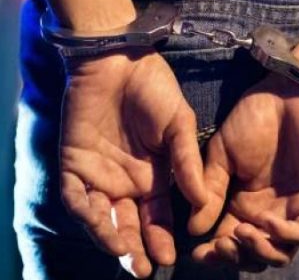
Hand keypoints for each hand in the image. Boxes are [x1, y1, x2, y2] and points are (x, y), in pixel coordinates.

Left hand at [59, 49, 206, 277]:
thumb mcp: (180, 125)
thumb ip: (188, 162)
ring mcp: (99, 173)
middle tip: (144, 268)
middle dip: (136, 248)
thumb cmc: (155, 90)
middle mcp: (127, 181)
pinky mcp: (74, 163)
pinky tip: (99, 221)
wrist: (119, 60)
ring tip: (123, 251)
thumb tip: (203, 201)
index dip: (163, 238)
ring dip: (110, 236)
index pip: (159, 217)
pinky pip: (75, 195)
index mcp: (155, 176)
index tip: (170, 257)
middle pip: (129, 223)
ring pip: (101, 216)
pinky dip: (85, 211)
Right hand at [190, 73, 298, 270]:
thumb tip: (193, 231)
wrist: (290, 93)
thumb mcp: (221, 155)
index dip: (213, 254)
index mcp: (243, 203)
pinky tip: (267, 223)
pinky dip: (284, 237)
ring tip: (241, 234)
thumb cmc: (255, 118)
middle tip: (219, 245)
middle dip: (234, 257)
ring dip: (258, 252)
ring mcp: (294, 208)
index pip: (228, 241)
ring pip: (280, 253)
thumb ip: (210, 191)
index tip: (196, 254)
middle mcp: (269, 212)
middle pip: (253, 254)